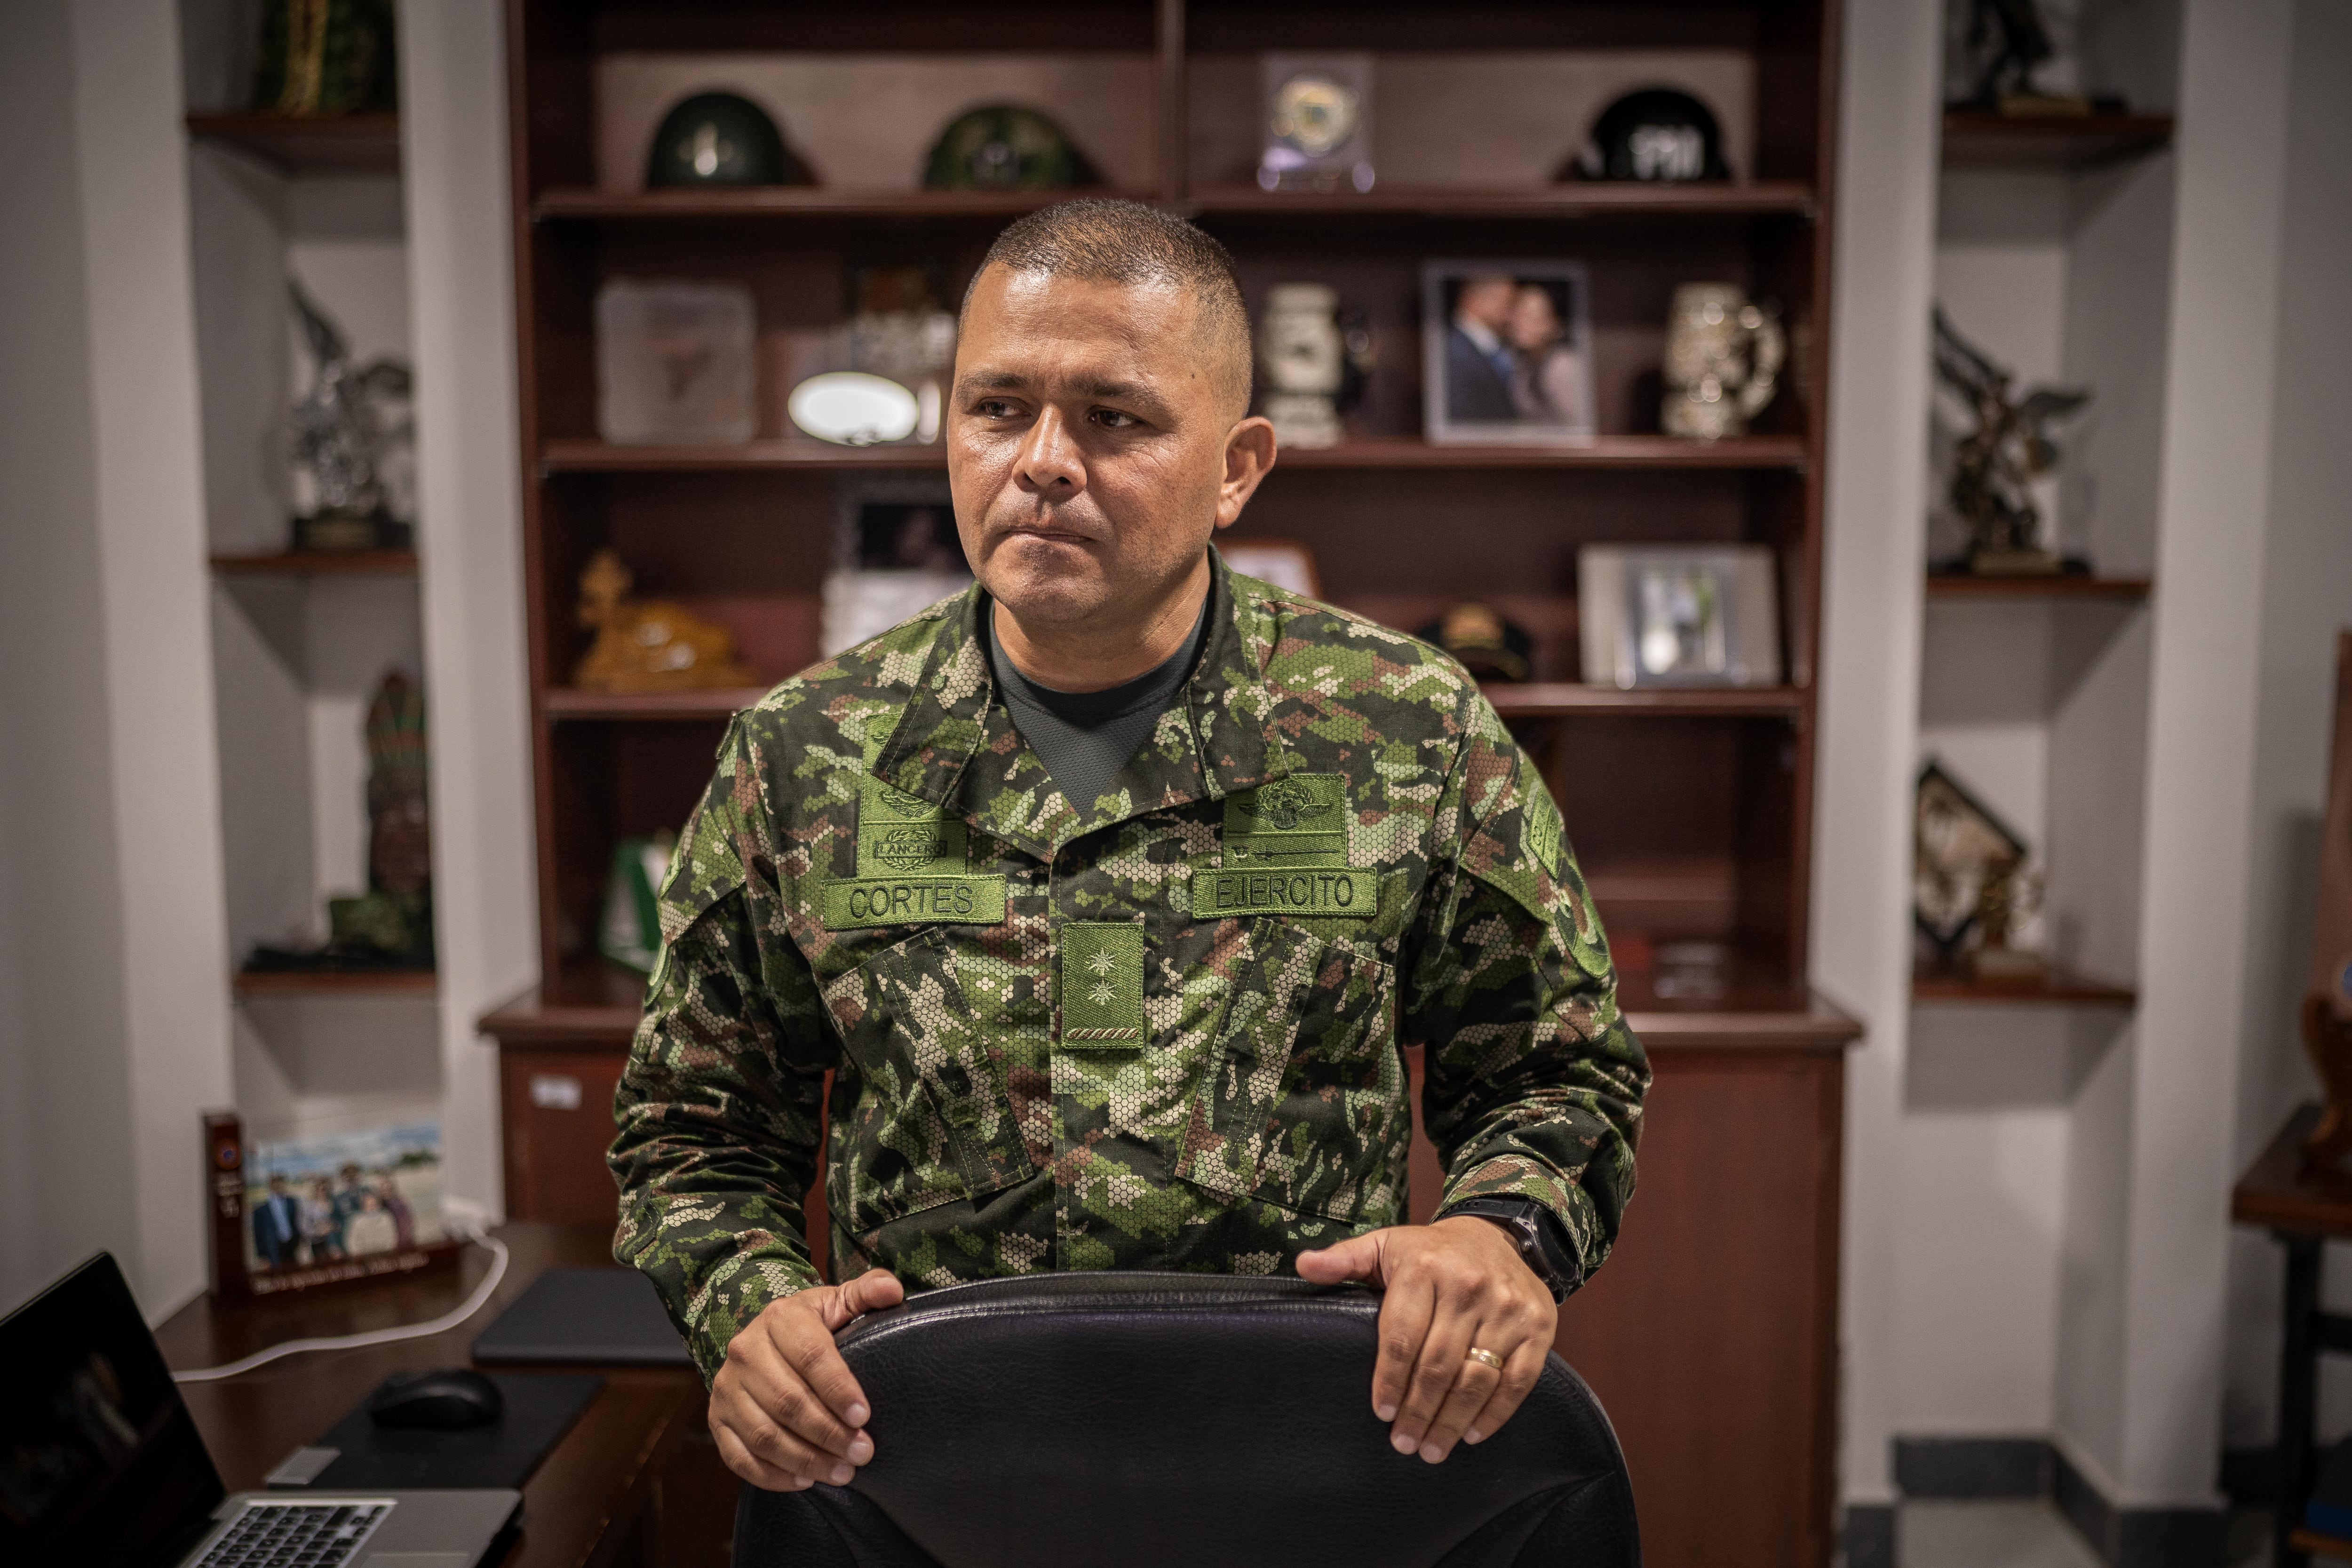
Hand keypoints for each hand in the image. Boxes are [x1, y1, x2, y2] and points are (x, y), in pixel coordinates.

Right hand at [708, 1267, 904, 1490]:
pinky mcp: (717, 1418)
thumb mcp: (837, 1301)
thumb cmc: (811, 1325)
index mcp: (780, 1318)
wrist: (762, 1338)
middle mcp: (746, 1351)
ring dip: (805, 1459)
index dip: (838, 1388)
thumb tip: (893, 1290)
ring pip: (764, 1434)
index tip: (864, 1416)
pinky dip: (771, 1475)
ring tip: (842, 1473)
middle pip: (788, 1401)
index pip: (810, 1356)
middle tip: (862, 1453)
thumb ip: (866, 1292)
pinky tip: (804, 1480)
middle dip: (828, 1433)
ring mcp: (727, 1388)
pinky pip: (740, 1457)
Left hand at [1295, 1217, 1555, 1462]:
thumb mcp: (1384, 1245)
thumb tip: (1303, 1266)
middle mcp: (1468, 1287)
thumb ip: (1343, 1260)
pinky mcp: (1538, 1327)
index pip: (1402, 1336)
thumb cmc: (1430, 1251)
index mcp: (1424, 1268)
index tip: (1381, 1413)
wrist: (1496, 1234)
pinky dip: (1495, 1413)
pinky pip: (1517, 1380)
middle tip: (1403, 1444)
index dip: (1389, 1380)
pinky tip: (1473, 1433)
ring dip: (1452, 1421)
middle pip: (1438, 1365)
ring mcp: (1507, 1308)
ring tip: (1432, 1448)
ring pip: (1476, 1378)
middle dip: (1418, 1412)